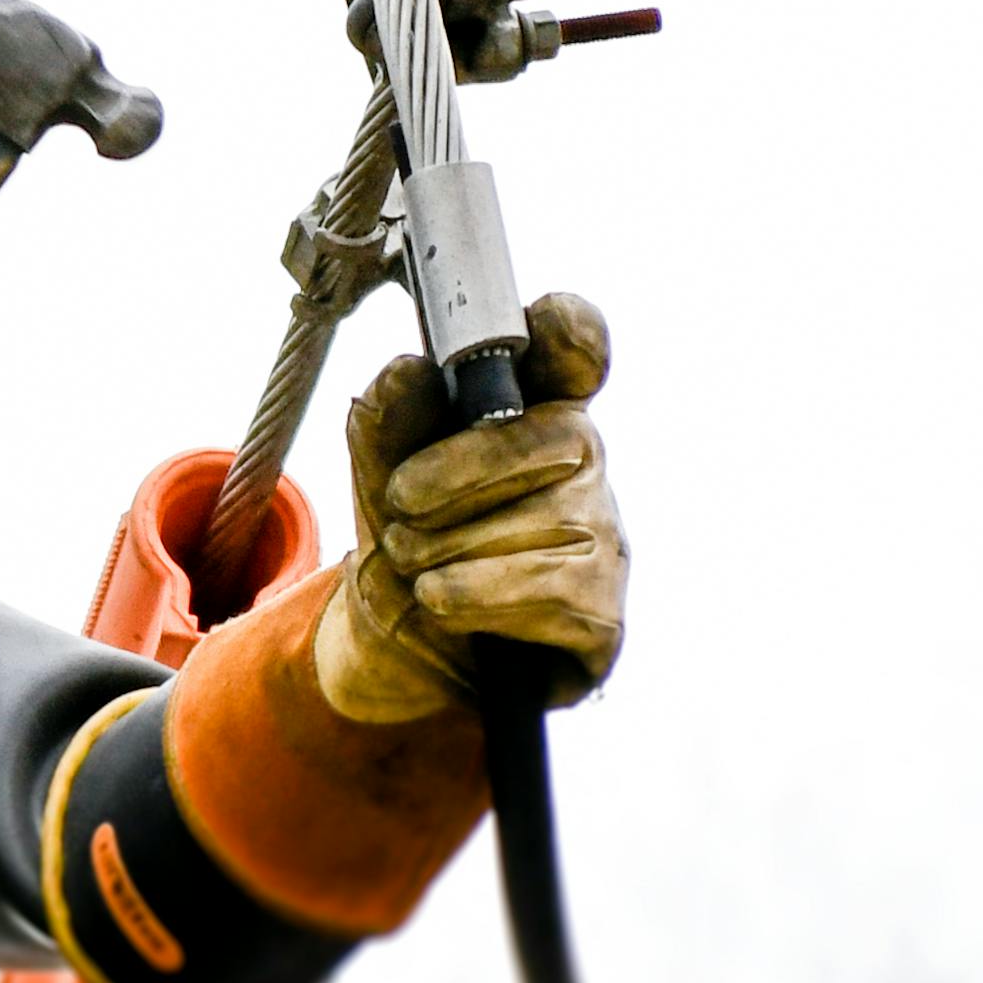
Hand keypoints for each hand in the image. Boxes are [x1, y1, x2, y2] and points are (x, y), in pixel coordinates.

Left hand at [312, 291, 622, 722]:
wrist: (402, 657)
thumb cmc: (406, 544)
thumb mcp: (378, 480)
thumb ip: (386, 424)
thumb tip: (407, 370)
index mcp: (531, 410)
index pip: (577, 350)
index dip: (571, 330)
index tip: (541, 325)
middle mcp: (584, 465)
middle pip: (555, 436)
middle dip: (458, 470)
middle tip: (398, 504)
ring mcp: (604, 537)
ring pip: (541, 519)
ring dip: (449, 548)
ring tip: (413, 566)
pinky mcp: (604, 612)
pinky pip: (548, 588)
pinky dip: (475, 594)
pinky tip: (441, 600)